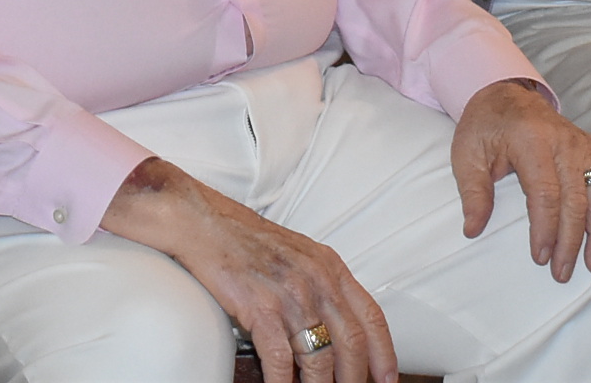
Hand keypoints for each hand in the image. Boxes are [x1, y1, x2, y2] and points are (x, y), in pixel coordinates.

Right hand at [102, 157, 396, 382]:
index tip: (387, 378)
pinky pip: (282, 362)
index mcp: (330, 267)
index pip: (371, 317)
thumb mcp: (298, 254)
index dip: (383, 354)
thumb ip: (321, 284)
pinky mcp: (261, 309)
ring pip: (321, 360)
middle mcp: (317, 280)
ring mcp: (291, 295)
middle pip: (351, 345)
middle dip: (354, 379)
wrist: (203, 223)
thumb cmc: (245, 240)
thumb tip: (333, 326)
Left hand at [450, 78, 590, 280]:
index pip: (545, 193)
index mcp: (532, 142)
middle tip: (562, 273)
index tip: (540, 257)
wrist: (506, 93)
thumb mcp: (466, 153)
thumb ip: (473, 192)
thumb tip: (473, 230)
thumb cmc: (486, 127)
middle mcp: (564, 143)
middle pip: (576, 199)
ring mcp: (584, 145)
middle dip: (571, 241)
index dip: (545, 229)